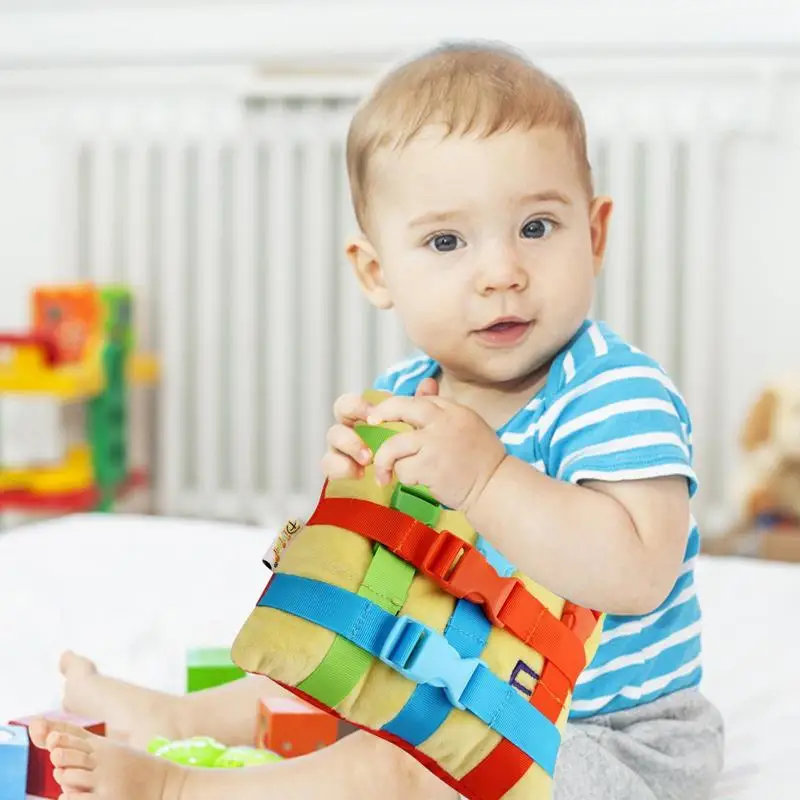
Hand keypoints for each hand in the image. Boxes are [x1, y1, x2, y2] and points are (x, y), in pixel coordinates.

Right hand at [321, 378, 438, 480]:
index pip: (354, 401)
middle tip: (370, 425)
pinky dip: (342, 468)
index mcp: (365, 416)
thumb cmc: (406, 451)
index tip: (374, 413)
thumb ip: (420, 405)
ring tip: (368, 458)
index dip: (360, 404)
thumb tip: (429, 383)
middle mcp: (351, 428)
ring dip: (349, 444)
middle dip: (353, 414)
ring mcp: (342, 449)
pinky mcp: (339, 472)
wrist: (405, 484)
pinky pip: (330, 466)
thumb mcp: (416, 426)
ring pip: (333, 438)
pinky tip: (359, 474)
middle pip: (340, 411)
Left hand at [366, 392, 506, 512]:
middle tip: (370, 424)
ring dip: (386, 462)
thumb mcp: (465, 424)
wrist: (496, 487)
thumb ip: (442, 408)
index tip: (383, 414)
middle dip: (381, 414)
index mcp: (454, 410)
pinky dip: (404, 478)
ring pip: (394, 445)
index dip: (395, 405)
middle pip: (400, 408)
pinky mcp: (430, 466)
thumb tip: (425, 383)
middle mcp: (444, 421)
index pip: (418, 399)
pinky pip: (402, 469)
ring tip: (385, 474)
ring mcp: (436, 443)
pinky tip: (416, 483)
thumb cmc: (481, 459)